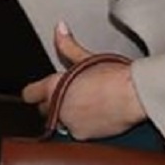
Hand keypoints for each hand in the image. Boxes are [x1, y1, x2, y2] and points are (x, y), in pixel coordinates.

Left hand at [21, 23, 146, 138]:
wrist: (134, 95)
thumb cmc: (112, 75)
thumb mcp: (85, 57)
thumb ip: (67, 45)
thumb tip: (59, 28)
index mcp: (54, 87)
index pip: (30, 94)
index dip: (33, 92)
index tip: (36, 92)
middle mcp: (58, 107)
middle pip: (44, 111)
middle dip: (51, 104)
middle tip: (65, 96)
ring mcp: (71, 124)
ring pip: (59, 123)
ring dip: (66, 117)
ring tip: (82, 106)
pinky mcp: (86, 136)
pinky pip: (76, 132)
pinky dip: (81, 126)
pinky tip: (92, 117)